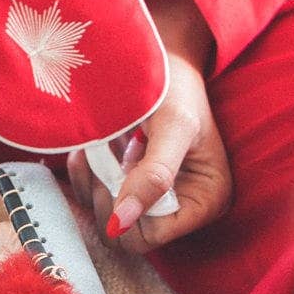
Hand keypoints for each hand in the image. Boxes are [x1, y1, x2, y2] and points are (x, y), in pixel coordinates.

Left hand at [67, 0, 232, 252]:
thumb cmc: (176, 86)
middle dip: (105, 197)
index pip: (152, 236)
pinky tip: (89, 151)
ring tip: (95, 149)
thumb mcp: (173, 127)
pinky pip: (99, 199)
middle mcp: (185, 207)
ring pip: (108, 218)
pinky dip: (86, 177)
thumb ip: (153, 176)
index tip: (114, 170)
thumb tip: (121, 224)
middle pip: (127, 234)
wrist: (160, 58)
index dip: (124, 209)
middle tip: (99, 158)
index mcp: (207, 200)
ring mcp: (158, 198)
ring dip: (92, 184)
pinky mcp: (134, 186)